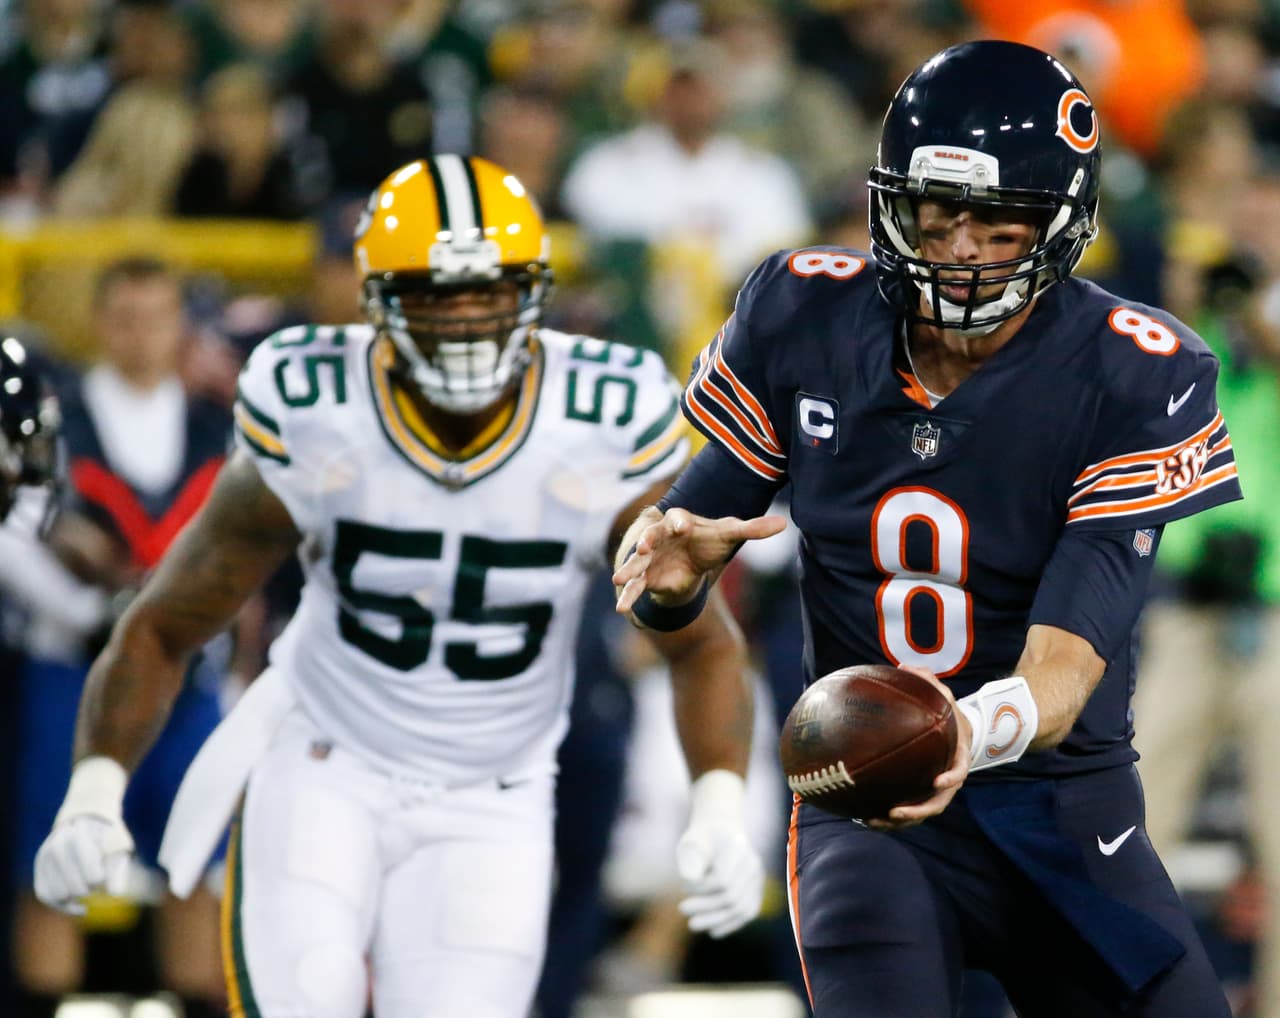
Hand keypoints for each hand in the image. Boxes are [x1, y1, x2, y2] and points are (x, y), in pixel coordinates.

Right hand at [33, 756, 134, 914]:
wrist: (87, 821)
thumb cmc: (108, 838)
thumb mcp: (119, 848)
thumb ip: (118, 869)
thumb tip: (114, 895)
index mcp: (79, 837)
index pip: (92, 876)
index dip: (100, 881)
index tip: (104, 875)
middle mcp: (56, 846)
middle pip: (76, 889)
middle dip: (89, 890)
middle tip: (96, 879)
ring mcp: (44, 858)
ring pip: (58, 895)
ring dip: (75, 898)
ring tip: (88, 888)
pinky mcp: (39, 870)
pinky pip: (45, 896)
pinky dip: (62, 906)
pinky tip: (80, 907)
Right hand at [612, 507, 785, 613]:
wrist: (691, 556)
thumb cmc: (708, 540)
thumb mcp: (730, 535)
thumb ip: (753, 529)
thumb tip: (784, 525)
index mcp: (680, 521)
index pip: (678, 518)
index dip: (679, 521)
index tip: (682, 525)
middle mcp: (660, 537)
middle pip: (651, 537)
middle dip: (646, 542)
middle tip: (643, 547)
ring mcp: (650, 557)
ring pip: (637, 563)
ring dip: (628, 570)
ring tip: (617, 580)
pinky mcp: (646, 577)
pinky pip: (636, 586)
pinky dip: (628, 596)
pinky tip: (620, 609)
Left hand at [674, 771, 763, 937]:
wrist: (721, 830)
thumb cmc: (701, 837)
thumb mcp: (691, 841)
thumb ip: (690, 859)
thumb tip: (691, 881)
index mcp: (737, 847)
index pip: (722, 880)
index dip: (701, 889)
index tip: (683, 885)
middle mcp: (752, 863)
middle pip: (732, 897)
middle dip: (706, 908)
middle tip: (682, 910)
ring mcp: (757, 878)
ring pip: (742, 908)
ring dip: (716, 920)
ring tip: (693, 925)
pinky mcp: (757, 890)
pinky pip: (748, 912)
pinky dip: (731, 924)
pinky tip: (713, 932)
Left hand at [867, 666, 972, 830]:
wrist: (955, 734)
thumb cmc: (945, 713)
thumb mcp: (942, 694)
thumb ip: (928, 680)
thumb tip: (904, 666)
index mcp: (957, 757)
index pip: (959, 772)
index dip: (950, 779)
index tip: (937, 782)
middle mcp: (948, 780)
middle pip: (937, 803)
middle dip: (917, 812)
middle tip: (896, 812)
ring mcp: (934, 791)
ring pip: (918, 812)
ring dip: (898, 822)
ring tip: (873, 822)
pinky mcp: (920, 795)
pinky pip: (905, 808)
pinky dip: (887, 816)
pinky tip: (862, 816)